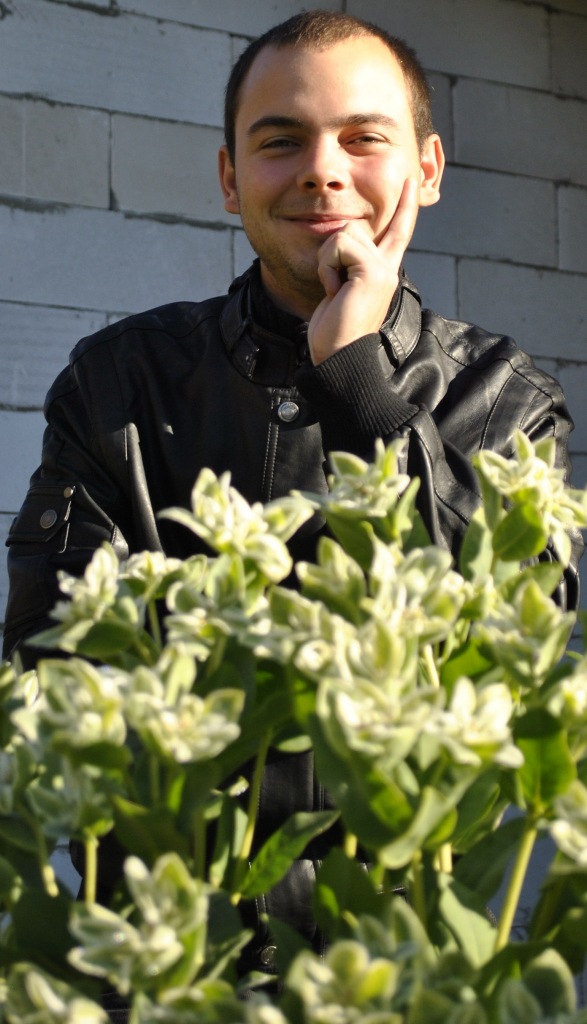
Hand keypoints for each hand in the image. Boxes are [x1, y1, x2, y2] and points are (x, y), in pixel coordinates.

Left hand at [307, 178, 418, 364]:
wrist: (339, 357)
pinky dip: (326, 267)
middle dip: (331, 252)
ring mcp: (383, 268)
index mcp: (382, 271)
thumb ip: (346, 264)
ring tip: (334, 290)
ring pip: (343, 233)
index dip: (405, 206)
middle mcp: (388, 266)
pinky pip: (337, 245)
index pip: (397, 231)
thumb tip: (341, 237)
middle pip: (354, 226)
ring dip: (326, 261)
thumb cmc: (333, 331)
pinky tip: (334, 291)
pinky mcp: (373, 271)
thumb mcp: (340, 290)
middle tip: (333, 287)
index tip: (411, 180)